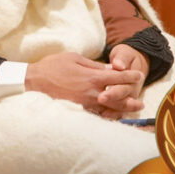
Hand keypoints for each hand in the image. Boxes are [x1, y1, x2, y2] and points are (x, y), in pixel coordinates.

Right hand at [25, 52, 144, 118]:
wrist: (33, 81)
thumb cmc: (52, 66)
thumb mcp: (73, 58)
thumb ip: (93, 65)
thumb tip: (110, 68)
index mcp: (92, 77)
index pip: (118, 77)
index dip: (130, 76)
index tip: (139, 75)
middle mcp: (92, 92)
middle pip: (119, 98)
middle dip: (132, 99)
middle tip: (141, 101)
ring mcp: (86, 103)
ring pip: (110, 109)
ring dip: (123, 109)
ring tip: (131, 110)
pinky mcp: (79, 110)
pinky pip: (97, 114)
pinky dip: (107, 115)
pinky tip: (112, 114)